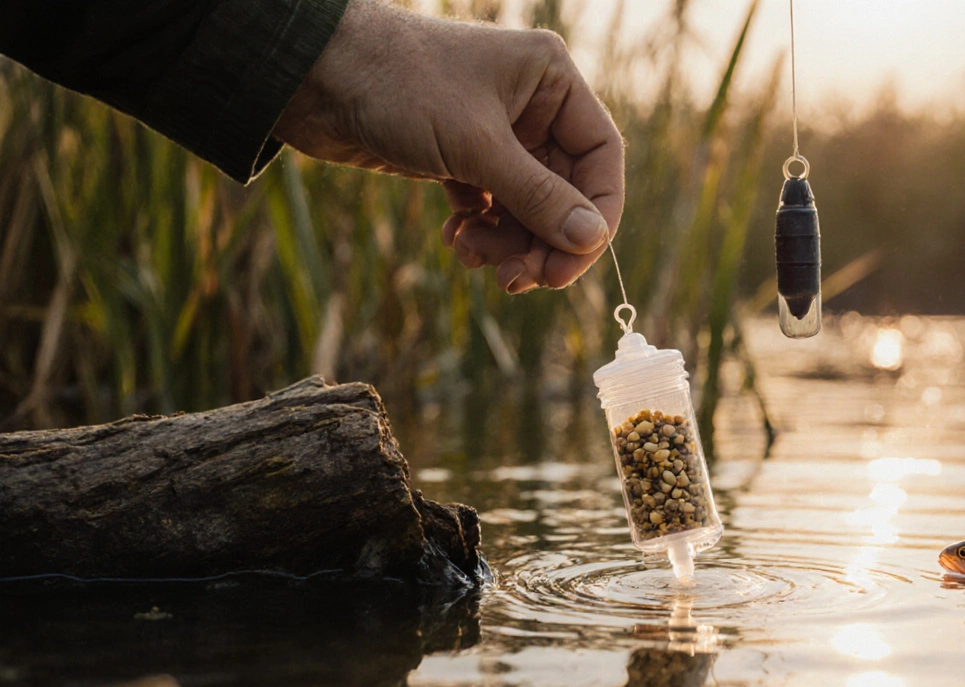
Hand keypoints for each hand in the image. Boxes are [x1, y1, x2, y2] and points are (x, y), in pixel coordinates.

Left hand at [273, 0, 623, 291]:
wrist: (311, 76)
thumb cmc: (398, 86)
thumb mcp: (476, 146)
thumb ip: (538, 196)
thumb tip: (590, 241)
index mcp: (552, 81)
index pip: (600, 157)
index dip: (595, 215)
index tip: (570, 263)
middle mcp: (531, 106)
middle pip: (565, 191)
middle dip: (542, 239)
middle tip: (517, 278)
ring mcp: (495, 133)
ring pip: (527, 207)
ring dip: (508, 242)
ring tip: (471, 254)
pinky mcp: (460, 156)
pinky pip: (491, 208)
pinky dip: (480, 231)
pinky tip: (456, 240)